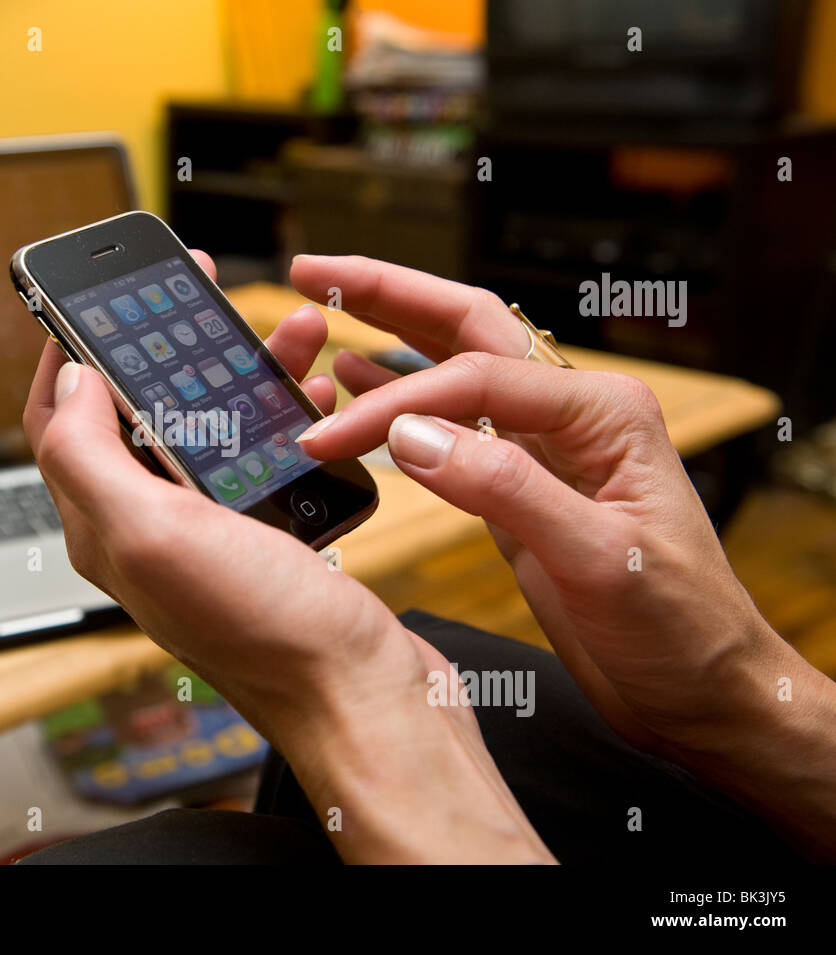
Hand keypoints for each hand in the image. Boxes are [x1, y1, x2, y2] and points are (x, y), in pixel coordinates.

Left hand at [22, 250, 553, 862]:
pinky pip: (260, 455)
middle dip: (169, 346)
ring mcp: (208, 534)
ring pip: (208, 426)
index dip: (68, 352)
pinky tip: (315, 396)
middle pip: (138, 413)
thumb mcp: (156, 532)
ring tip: (291, 332)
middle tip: (199, 295)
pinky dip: (283, 414)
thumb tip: (68, 380)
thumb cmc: (267, 631)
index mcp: (106, 526)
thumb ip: (93, 455)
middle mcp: (150, 529)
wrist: (364, 695)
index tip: (97, 298)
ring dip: (240, 371)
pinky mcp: (263, 539)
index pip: (60, 423)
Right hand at [291, 254, 835, 855]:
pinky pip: (454, 424)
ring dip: (389, 332)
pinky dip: (401, 400)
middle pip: (468, 327)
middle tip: (311, 271)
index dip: (394, 400)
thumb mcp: (599, 559)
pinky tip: (359, 384)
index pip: (476, 379)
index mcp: (603, 413)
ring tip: (321, 311)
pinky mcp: (521, 486)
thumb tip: (408, 437)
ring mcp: (547, 446)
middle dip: (387, 294)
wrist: (702, 688)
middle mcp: (574, 413)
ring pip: (457, 366)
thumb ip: (504, 489)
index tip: (326, 434)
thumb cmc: (677, 627)